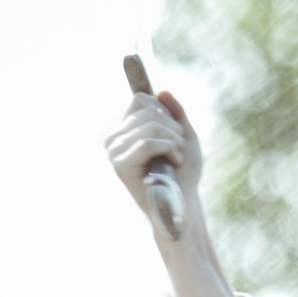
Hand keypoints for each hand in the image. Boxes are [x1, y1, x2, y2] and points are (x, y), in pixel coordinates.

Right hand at [105, 90, 204, 219]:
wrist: (183, 204)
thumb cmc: (183, 173)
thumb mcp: (183, 136)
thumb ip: (175, 113)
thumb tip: (162, 92)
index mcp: (124, 130)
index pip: (141, 99)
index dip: (165, 112)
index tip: (173, 135)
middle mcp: (113, 139)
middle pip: (151, 110)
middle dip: (174, 129)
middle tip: (177, 151)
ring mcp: (114, 152)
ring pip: (153, 125)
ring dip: (175, 141)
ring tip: (176, 159)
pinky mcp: (120, 166)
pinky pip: (149, 142)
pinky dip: (170, 150)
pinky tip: (173, 164)